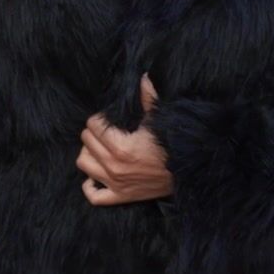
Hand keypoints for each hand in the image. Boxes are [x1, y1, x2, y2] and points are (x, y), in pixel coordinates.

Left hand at [77, 73, 173, 205]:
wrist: (189, 171)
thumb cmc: (174, 143)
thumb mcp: (160, 119)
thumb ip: (148, 98)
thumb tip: (143, 76)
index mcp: (121, 146)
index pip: (93, 126)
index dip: (99, 119)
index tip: (109, 119)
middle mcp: (114, 166)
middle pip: (86, 142)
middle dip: (94, 134)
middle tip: (106, 131)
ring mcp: (116, 183)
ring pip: (83, 164)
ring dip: (89, 154)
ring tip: (100, 148)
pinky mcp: (121, 196)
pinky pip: (93, 196)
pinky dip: (90, 185)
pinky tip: (96, 174)